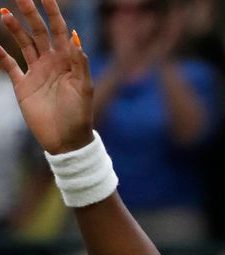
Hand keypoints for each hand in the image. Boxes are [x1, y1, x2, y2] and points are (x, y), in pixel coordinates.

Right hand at [0, 0, 94, 153]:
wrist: (66, 140)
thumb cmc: (79, 115)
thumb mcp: (84, 88)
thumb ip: (80, 63)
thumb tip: (74, 36)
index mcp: (68, 60)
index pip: (59, 30)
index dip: (52, 12)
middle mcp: (51, 62)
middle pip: (38, 31)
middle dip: (29, 13)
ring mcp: (36, 72)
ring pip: (23, 43)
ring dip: (13, 28)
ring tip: (2, 12)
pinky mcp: (23, 85)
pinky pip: (9, 65)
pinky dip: (0, 54)